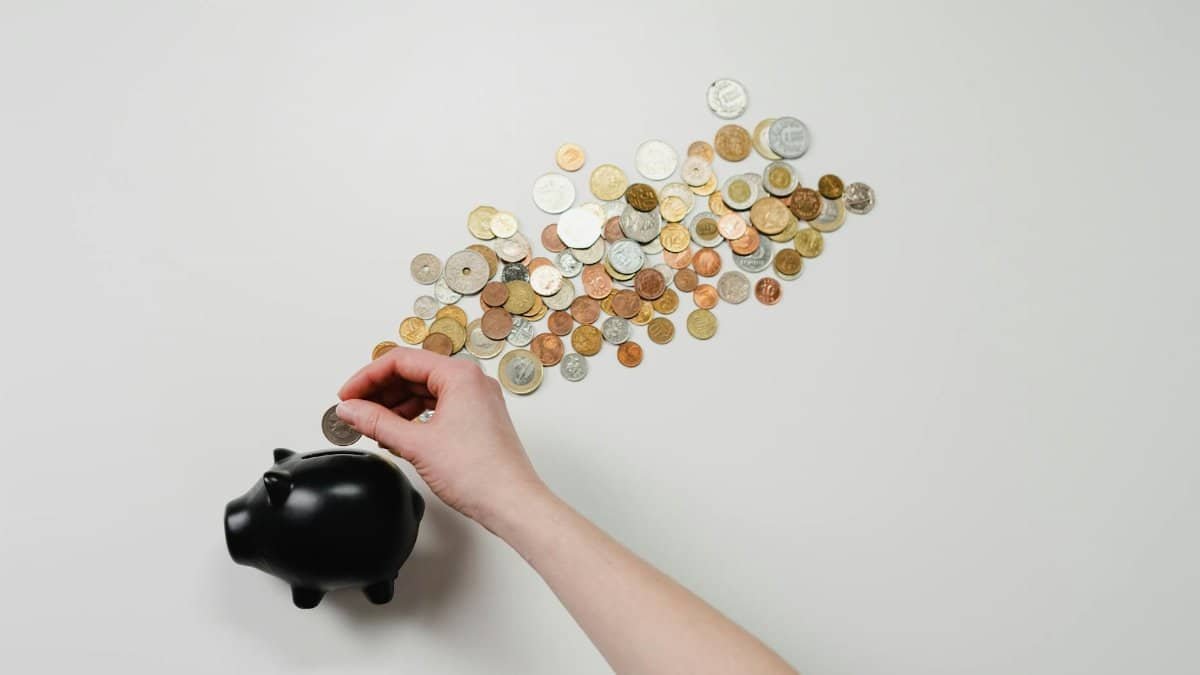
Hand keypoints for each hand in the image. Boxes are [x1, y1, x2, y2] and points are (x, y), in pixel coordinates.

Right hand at [334, 348, 545, 527]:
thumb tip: (350, 410)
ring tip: (371, 425)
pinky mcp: (478, 419)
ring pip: (425, 391)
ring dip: (395, 405)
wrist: (511, 503)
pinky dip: (413, 417)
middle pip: (413, 373)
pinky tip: (396, 432)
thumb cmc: (479, 473)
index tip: (347, 396)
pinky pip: (438, 406)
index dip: (367, 377)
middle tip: (353, 410)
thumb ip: (376, 422)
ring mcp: (477, 400)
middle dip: (379, 391)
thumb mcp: (416, 444)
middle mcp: (472, 381)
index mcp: (460, 375)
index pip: (401, 361)